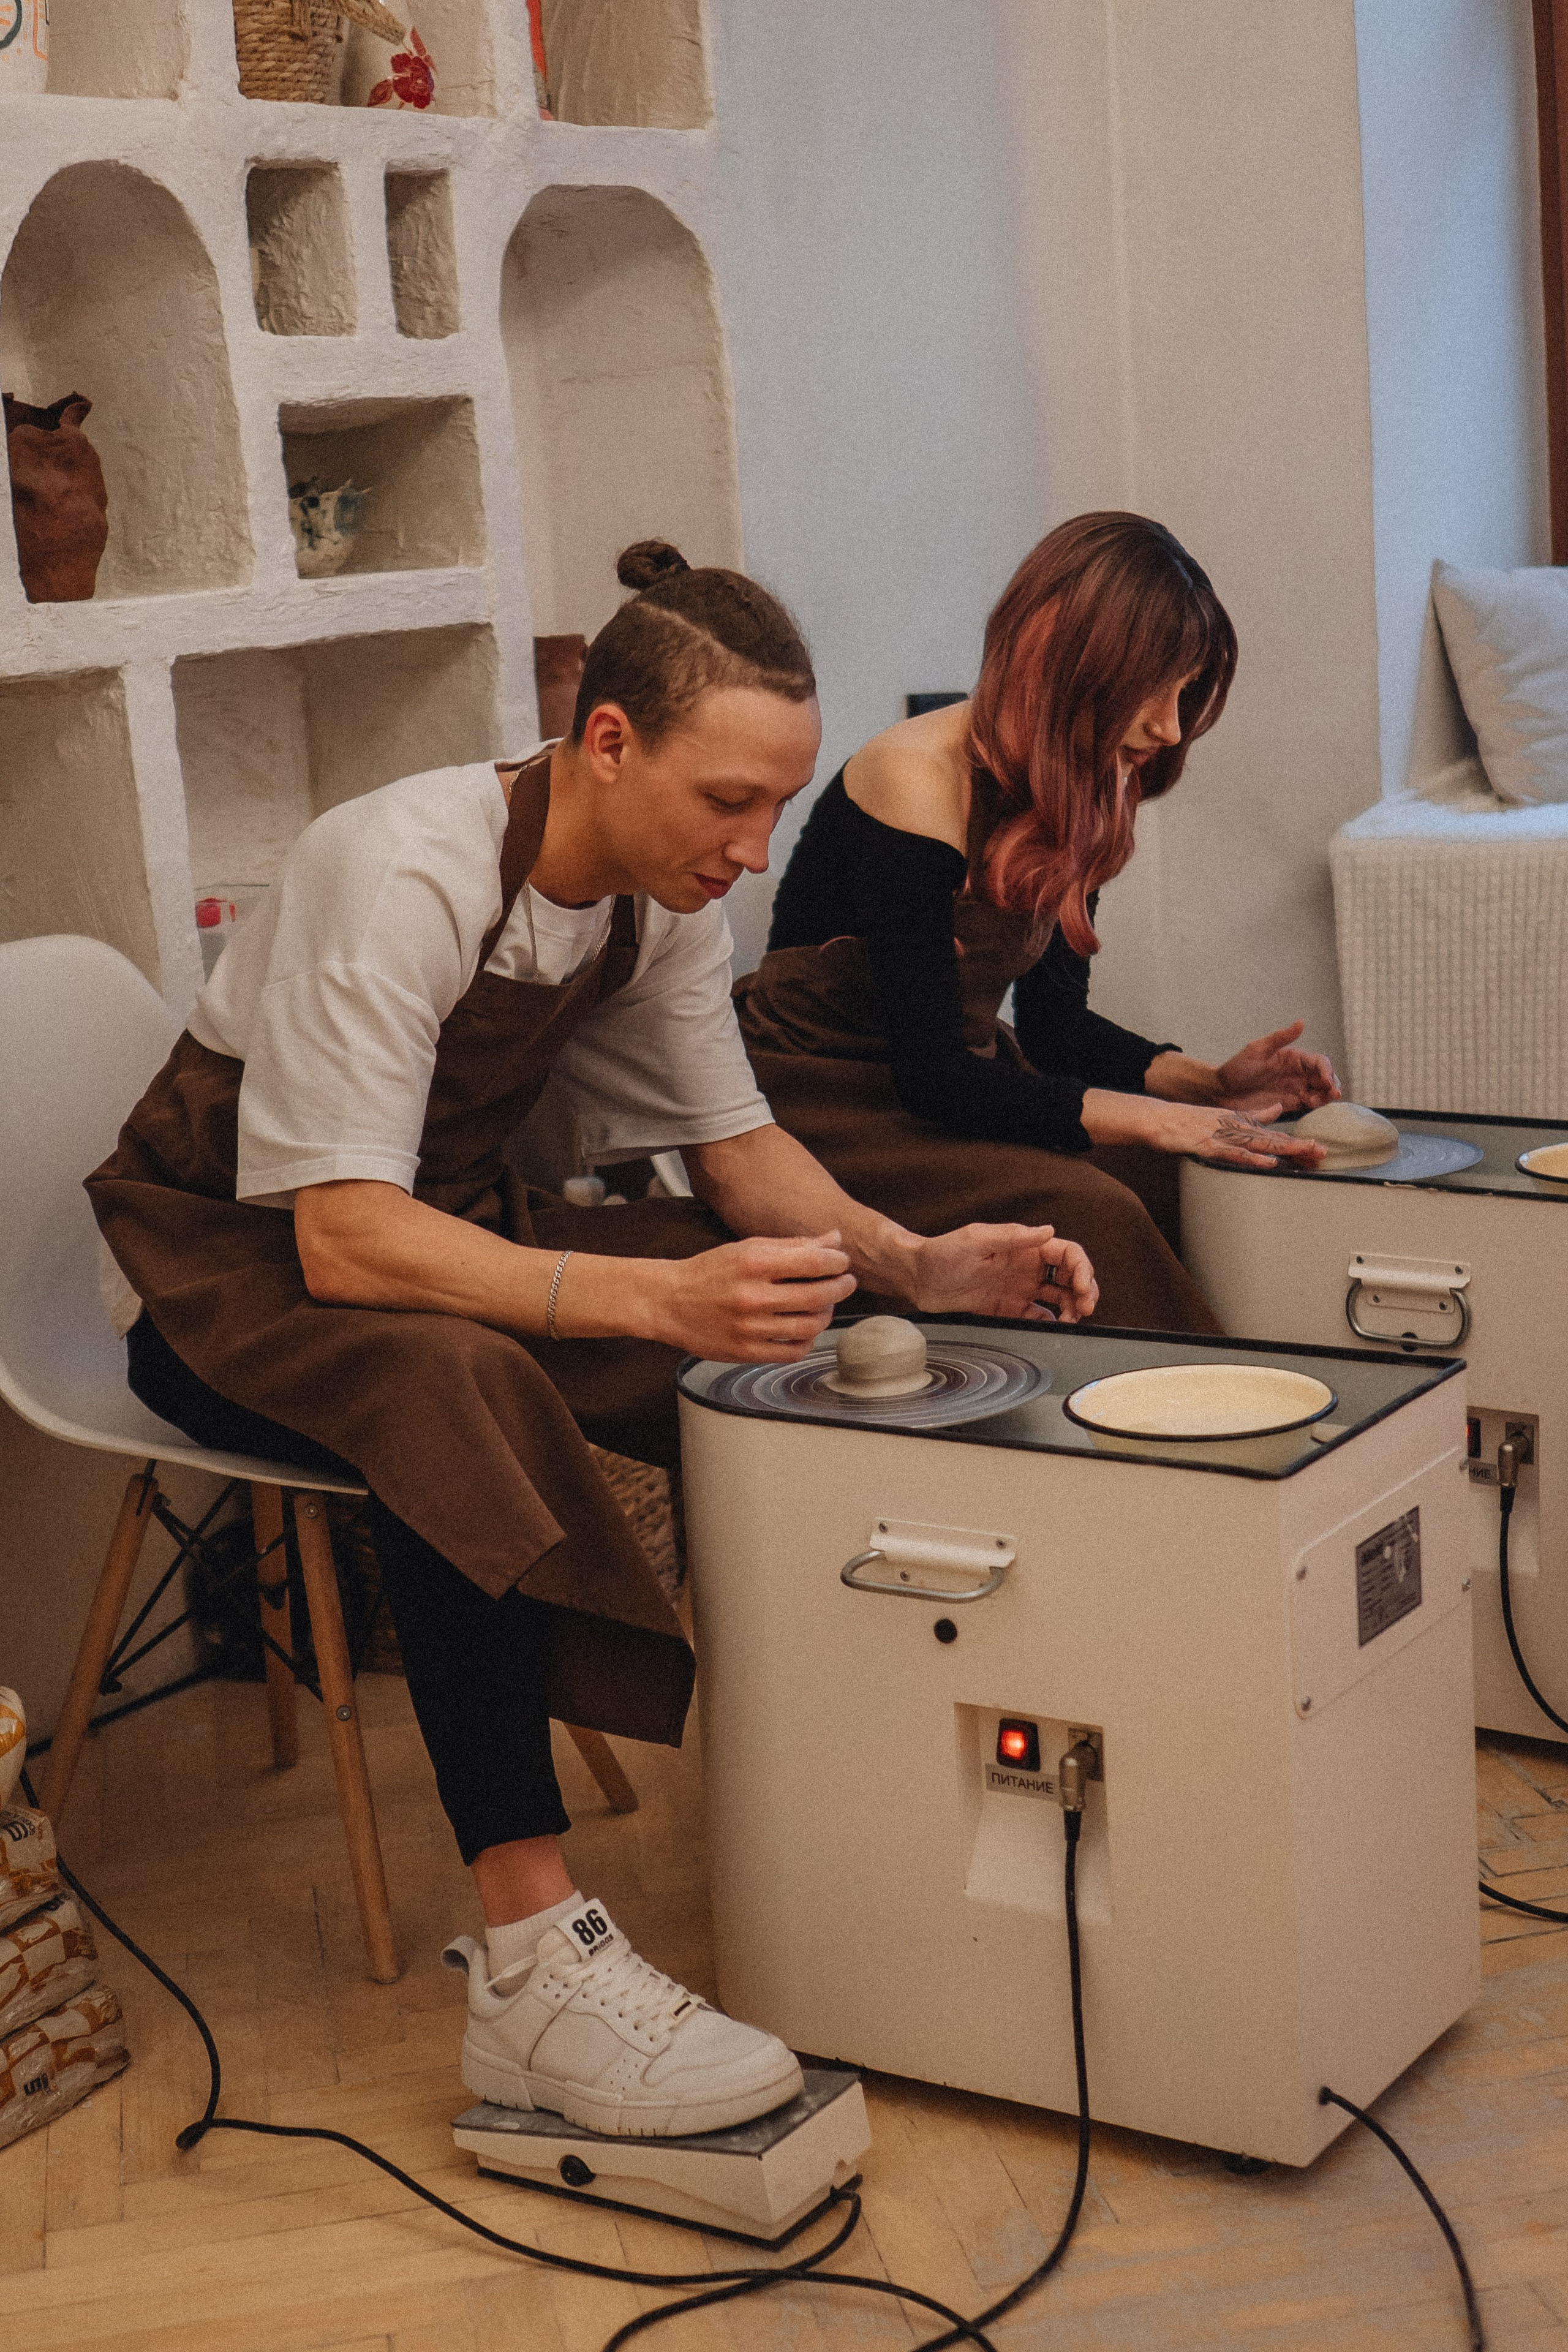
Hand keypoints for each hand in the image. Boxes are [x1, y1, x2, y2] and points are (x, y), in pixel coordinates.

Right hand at [639, 1233, 855, 1361]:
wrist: (668, 1302)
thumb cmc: (710, 1271)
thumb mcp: (748, 1248)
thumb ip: (792, 1245)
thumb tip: (833, 1240)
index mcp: (753, 1263)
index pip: (813, 1262)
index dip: (836, 1262)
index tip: (841, 1262)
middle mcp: (752, 1296)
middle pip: (818, 1296)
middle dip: (840, 1288)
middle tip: (845, 1283)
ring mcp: (749, 1328)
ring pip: (810, 1326)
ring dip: (826, 1314)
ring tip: (823, 1305)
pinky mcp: (745, 1352)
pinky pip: (793, 1351)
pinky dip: (807, 1340)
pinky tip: (803, 1328)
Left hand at [908, 1224, 1099, 1322]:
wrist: (917, 1278)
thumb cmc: (941, 1253)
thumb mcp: (977, 1239)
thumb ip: (1013, 1236)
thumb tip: (1048, 1231)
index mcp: (1023, 1246)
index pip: (1066, 1253)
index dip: (1081, 1268)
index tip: (1080, 1287)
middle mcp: (1026, 1267)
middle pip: (1069, 1277)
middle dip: (1084, 1290)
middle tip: (1085, 1309)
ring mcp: (1019, 1289)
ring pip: (1059, 1298)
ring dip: (1072, 1308)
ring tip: (1072, 1321)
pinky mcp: (1008, 1309)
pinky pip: (1038, 1317)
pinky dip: (1051, 1323)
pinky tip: (1053, 1328)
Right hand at [1134, 1099, 1326, 1167]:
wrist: (1160, 1119)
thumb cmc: (1188, 1122)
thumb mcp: (1225, 1117)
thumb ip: (1253, 1115)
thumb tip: (1277, 1109)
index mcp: (1241, 1123)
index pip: (1275, 1135)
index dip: (1296, 1142)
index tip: (1318, 1149)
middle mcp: (1237, 1128)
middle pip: (1274, 1139)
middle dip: (1299, 1146)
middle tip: (1322, 1152)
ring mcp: (1223, 1136)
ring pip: (1259, 1143)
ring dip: (1285, 1148)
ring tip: (1307, 1151)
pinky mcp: (1209, 1144)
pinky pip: (1234, 1152)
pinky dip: (1252, 1156)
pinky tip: (1269, 1160)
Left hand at [1214, 1022, 1339, 1113]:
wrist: (1222, 1091)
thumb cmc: (1236, 1067)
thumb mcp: (1257, 1050)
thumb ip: (1280, 1038)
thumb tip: (1301, 1022)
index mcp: (1293, 1058)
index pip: (1319, 1062)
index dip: (1327, 1070)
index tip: (1327, 1081)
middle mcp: (1297, 1073)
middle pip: (1325, 1078)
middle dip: (1332, 1085)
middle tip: (1333, 1094)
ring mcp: (1295, 1089)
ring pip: (1321, 1092)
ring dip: (1325, 1097)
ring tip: (1317, 1101)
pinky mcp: (1290, 1104)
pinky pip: (1310, 1105)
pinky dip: (1315, 1106)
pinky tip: (1310, 1106)